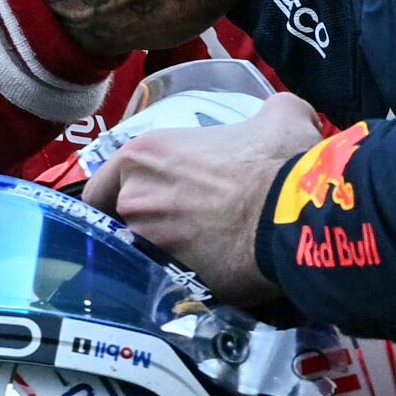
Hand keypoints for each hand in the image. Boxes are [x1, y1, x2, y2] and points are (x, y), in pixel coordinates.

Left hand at [82, 93, 320, 308]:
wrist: (295, 219)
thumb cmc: (277, 161)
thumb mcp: (279, 116)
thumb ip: (266, 113)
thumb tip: (278, 121)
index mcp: (143, 155)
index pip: (100, 184)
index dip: (114, 193)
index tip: (142, 199)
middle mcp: (133, 200)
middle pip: (120, 219)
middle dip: (146, 222)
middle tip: (182, 223)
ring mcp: (150, 244)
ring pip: (144, 253)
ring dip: (166, 251)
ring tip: (202, 251)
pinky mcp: (172, 281)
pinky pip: (170, 282)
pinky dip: (185, 279)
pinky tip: (212, 274)